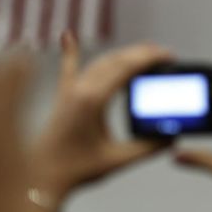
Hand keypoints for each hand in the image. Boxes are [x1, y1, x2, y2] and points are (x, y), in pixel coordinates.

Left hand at [30, 33, 172, 211]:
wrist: (41, 176)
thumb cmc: (75, 169)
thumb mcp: (116, 160)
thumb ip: (146, 149)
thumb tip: (170, 139)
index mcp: (92, 100)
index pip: (126, 68)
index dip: (150, 59)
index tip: (169, 56)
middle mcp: (79, 90)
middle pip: (115, 60)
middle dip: (141, 53)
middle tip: (163, 54)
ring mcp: (68, 92)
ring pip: (98, 63)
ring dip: (121, 55)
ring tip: (142, 54)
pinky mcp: (62, 98)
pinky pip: (68, 70)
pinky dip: (70, 52)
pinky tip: (67, 36)